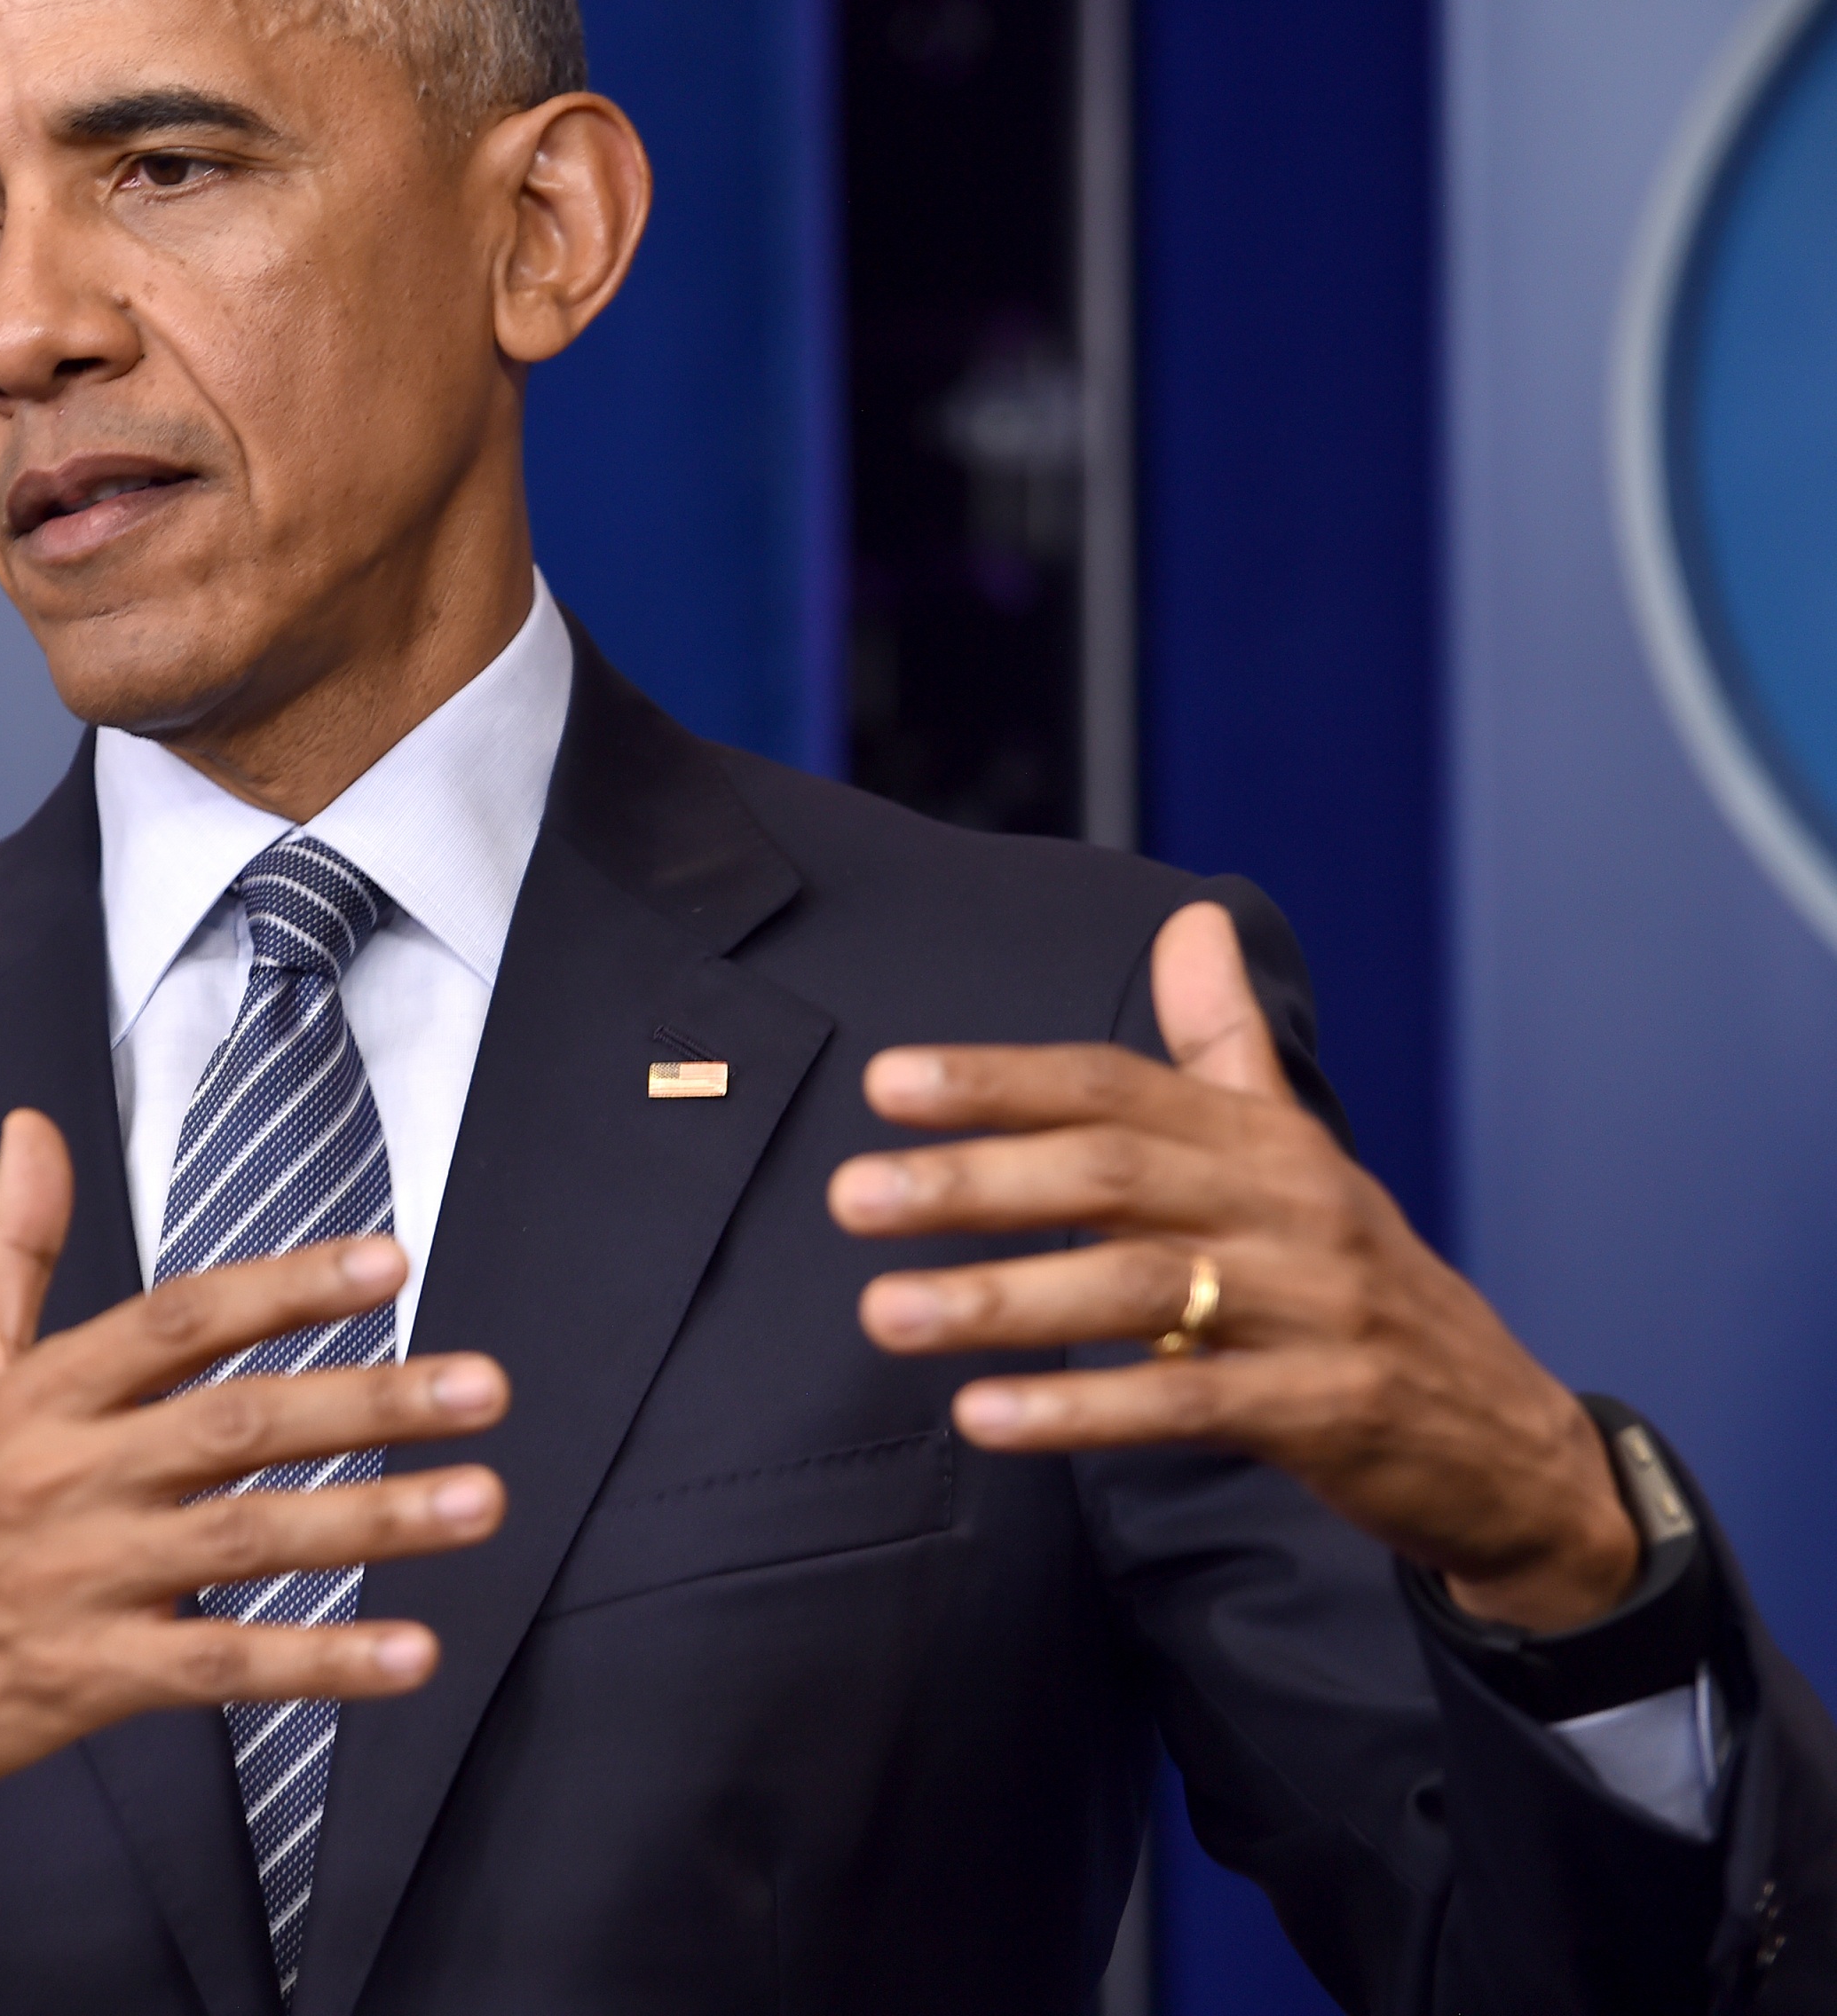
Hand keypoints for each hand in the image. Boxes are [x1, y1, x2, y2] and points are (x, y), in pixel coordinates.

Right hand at [0, 1109, 511, 1932]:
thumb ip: (10, 1249)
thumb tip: (30, 1126)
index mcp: (40, 1393)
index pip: (181, 1321)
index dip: (286, 1286)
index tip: (390, 1259)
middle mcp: (65, 1476)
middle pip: (235, 1425)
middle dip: (368, 1402)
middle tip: (484, 1387)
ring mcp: (81, 1580)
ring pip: (247, 1541)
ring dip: (372, 1524)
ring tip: (480, 1500)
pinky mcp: (92, 1679)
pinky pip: (224, 1670)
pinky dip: (320, 1662)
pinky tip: (411, 1655)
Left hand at [832, 900, 1636, 1635]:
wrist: (1506, 1440)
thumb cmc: (1364, 1283)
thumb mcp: (1299, 1153)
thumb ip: (1225, 1044)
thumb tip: (1191, 916)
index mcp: (1267, 1141)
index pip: (1116, 1085)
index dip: (999, 1079)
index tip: (886, 1083)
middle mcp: (1292, 1208)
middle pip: (1113, 1174)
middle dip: (973, 1182)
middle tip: (850, 1198)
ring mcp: (1316, 1308)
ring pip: (1141, 1288)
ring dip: (1002, 1299)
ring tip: (886, 1312)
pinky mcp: (1328, 1410)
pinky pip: (1190, 1404)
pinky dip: (1083, 1410)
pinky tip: (986, 1415)